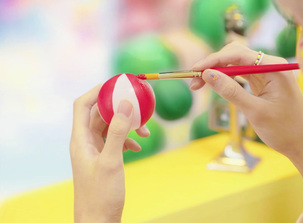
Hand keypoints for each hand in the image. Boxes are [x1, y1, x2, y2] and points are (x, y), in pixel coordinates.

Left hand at [70, 84, 149, 222]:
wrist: (99, 220)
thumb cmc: (101, 194)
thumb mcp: (111, 161)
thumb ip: (117, 132)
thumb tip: (125, 104)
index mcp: (80, 139)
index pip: (83, 105)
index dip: (97, 91)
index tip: (116, 84)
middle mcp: (85, 142)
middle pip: (100, 114)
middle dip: (119, 108)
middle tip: (137, 103)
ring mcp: (95, 151)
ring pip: (110, 127)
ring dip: (127, 125)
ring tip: (144, 131)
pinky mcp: (104, 159)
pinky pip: (116, 140)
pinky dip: (128, 139)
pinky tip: (138, 145)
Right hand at [190, 42, 302, 157]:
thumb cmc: (285, 130)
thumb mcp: (255, 111)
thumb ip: (231, 91)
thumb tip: (207, 75)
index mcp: (274, 67)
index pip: (238, 54)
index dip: (213, 60)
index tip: (194, 70)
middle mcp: (271, 65)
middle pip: (235, 55)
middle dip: (213, 65)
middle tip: (194, 81)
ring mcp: (267, 73)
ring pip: (236, 64)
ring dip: (217, 72)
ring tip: (198, 84)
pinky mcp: (264, 82)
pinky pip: (241, 74)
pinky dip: (226, 79)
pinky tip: (214, 85)